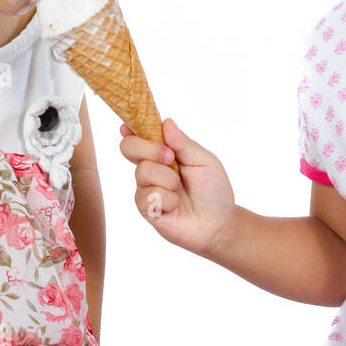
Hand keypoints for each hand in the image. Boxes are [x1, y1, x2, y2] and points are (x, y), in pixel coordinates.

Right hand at [119, 118, 234, 258]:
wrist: (218, 223)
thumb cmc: (213, 190)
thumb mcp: (205, 161)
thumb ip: (184, 143)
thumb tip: (166, 122)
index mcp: (163, 152)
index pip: (139, 135)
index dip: (130, 128)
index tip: (126, 126)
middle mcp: (150, 167)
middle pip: (128, 147)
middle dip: (149, 149)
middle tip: (170, 158)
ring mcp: (146, 187)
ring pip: (143, 172)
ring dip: (168, 179)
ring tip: (180, 189)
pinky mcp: (146, 208)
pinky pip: (148, 195)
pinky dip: (168, 199)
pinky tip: (175, 205)